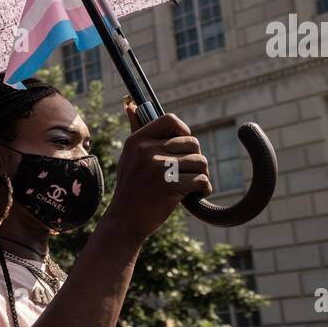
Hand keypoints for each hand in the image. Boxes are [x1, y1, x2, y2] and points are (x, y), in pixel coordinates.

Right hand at [101, 105, 211, 242]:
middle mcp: (147, 151)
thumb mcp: (128, 158)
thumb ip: (136, 132)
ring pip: (200, 162)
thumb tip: (131, 105)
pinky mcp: (171, 186)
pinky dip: (202, 190)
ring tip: (188, 187)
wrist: (124, 221)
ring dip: (199, 176)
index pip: (170, 120)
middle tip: (186, 174)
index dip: (184, 130)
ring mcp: (158, 168)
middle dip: (194, 160)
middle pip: (192, 143)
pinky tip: (193, 196)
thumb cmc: (130, 189)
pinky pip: (201, 180)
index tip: (184, 146)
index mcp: (137, 141)